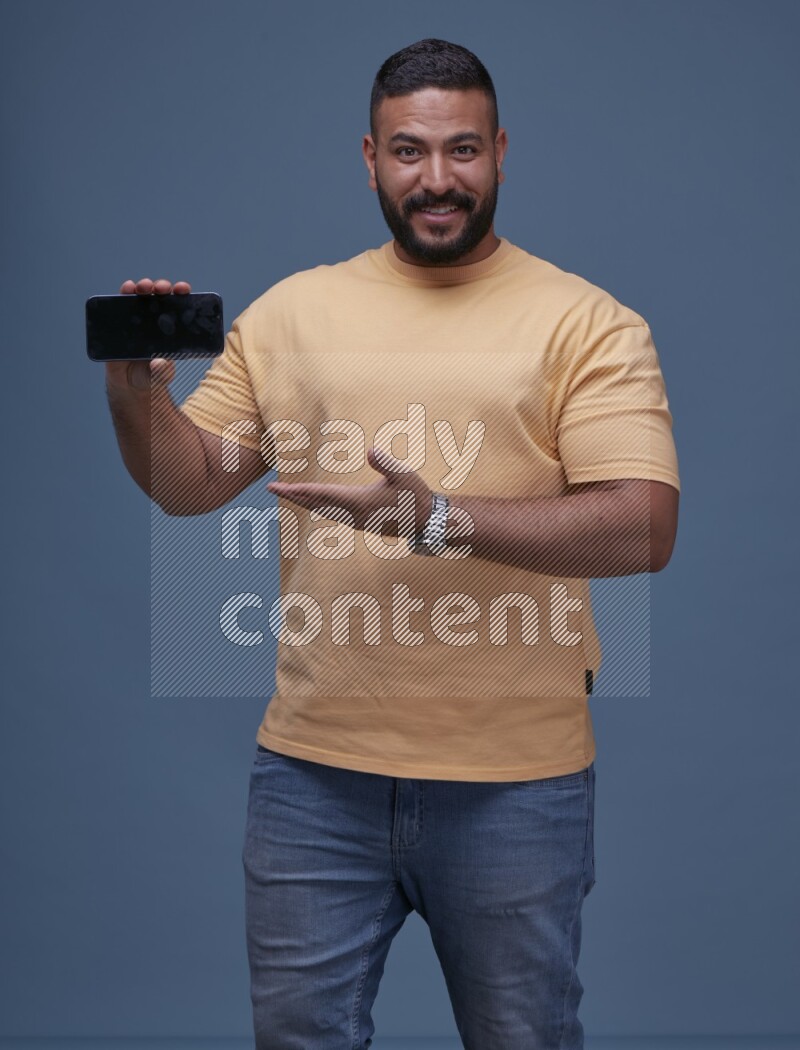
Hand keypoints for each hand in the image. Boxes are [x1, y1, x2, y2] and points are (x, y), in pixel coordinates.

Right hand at [105, 277, 191, 391]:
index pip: (178, 306)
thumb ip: (162, 372)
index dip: (181, 294)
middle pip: (159, 297)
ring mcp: (136, 321)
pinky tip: (127, 288)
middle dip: (161, 287)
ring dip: (141, 287)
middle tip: (161, 288)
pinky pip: (120, 306)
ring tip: (142, 286)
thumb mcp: (161, 376)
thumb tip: (159, 362)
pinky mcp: (119, 324)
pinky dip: (123, 295)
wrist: (129, 385)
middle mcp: (154, 321)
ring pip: (140, 297)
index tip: (183, 289)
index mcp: (170, 329)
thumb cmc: (151, 377)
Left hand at [266, 445, 433, 536]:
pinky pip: (331, 514)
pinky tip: (310, 502)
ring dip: (302, 502)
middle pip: (316, 504)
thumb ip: (387, 463)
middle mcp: (353, 514)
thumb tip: (371, 450)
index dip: (300, 490)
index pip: (323, 495)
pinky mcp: (359, 522)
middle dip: (293, 496)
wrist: (425, 521)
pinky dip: (316, 507)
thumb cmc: (415, 496)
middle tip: (270, 489)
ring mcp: (355, 520)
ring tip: (285, 492)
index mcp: (360, 502)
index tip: (281, 488)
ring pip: (322, 511)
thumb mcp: (405, 475)